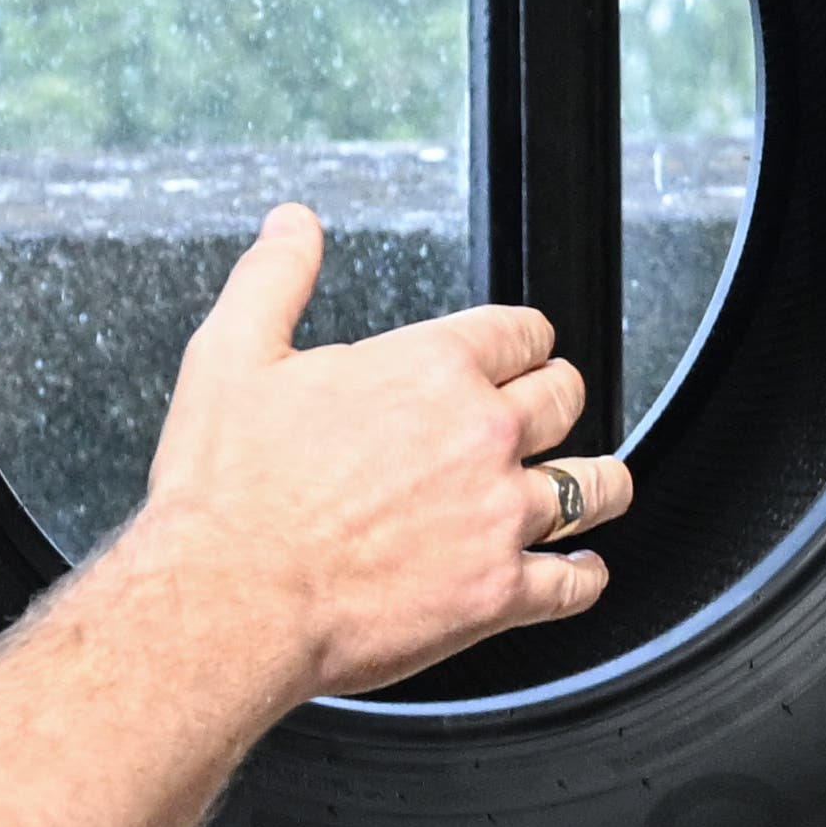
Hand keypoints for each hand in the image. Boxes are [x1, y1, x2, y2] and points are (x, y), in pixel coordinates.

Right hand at [120, 209, 625, 696]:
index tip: (523, 350)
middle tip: (551, 410)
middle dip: (560, 397)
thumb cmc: (227, 490)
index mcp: (429, 369)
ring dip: (598, 483)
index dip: (524, 338)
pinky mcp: (499, 592)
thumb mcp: (231, 354)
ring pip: (593, 487)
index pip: (520, 332)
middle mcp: (482, 435)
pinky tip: (579, 571)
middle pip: (564, 398)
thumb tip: (293, 225)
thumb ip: (275, 277)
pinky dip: (584, 575)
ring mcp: (499, 515)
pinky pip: (575, 583)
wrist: (230, 600)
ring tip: (595, 486)